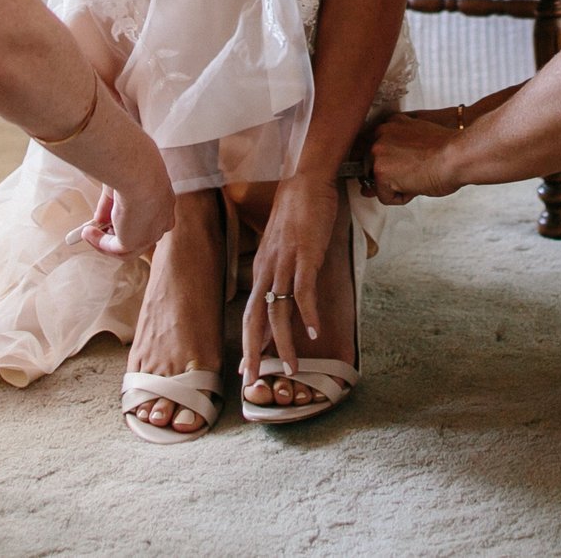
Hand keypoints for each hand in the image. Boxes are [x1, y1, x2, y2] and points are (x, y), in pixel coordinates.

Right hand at [78, 165, 172, 257]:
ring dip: (104, 243)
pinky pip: (113, 248)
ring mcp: (150, 234)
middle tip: (97, 227)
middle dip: (116, 233)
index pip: (149, 218)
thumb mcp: (122, 186)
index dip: (128, 219)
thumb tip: (99, 219)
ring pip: (127, 248)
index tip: (110, 216)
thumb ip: (111, 205)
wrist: (138, 171)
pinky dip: (98, 242)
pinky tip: (87, 231)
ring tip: (87, 232)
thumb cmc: (134, 168)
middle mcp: (161, 221)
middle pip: (138, 235)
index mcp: (164, 203)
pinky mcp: (134, 242)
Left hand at [241, 173, 338, 388]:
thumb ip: (282, 274)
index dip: (247, 343)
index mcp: (261, 269)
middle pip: (254, 318)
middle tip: (253, 380)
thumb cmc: (297, 213)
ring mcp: (285, 263)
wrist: (306, 181)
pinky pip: (302, 291)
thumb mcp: (284, 248)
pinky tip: (314, 332)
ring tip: (291, 368)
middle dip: (254, 352)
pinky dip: (307, 314)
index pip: (249, 313)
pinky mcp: (304, 255)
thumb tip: (286, 299)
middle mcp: (267, 270)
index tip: (246, 369)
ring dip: (283, 344)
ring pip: (277, 312)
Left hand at [370, 117, 459, 206]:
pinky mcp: (380, 171)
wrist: (457, 155)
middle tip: (418, 170)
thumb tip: (380, 175)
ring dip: (398, 184)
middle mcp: (380, 133)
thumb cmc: (448, 149)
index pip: (379, 149)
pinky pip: (384, 196)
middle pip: (374, 165)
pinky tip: (418, 185)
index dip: (396, 162)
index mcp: (391, 122)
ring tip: (419, 175)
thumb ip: (399, 150)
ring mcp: (377, 152)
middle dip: (394, 174)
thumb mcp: (419, 141)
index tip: (409, 163)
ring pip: (379, 181)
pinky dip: (402, 197)